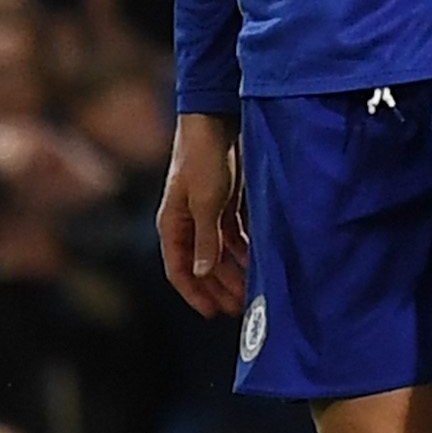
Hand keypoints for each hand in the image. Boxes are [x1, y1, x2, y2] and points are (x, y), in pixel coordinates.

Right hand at [156, 112, 248, 317]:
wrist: (217, 119)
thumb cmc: (204, 158)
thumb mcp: (206, 202)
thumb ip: (206, 239)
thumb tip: (203, 274)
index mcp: (172, 224)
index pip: (179, 270)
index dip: (194, 294)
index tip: (211, 313)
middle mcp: (188, 222)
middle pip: (202, 265)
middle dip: (219, 288)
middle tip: (240, 308)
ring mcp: (207, 212)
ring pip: (220, 252)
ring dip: (234, 271)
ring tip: (252, 290)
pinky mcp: (226, 201)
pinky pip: (234, 235)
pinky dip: (244, 250)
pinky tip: (258, 263)